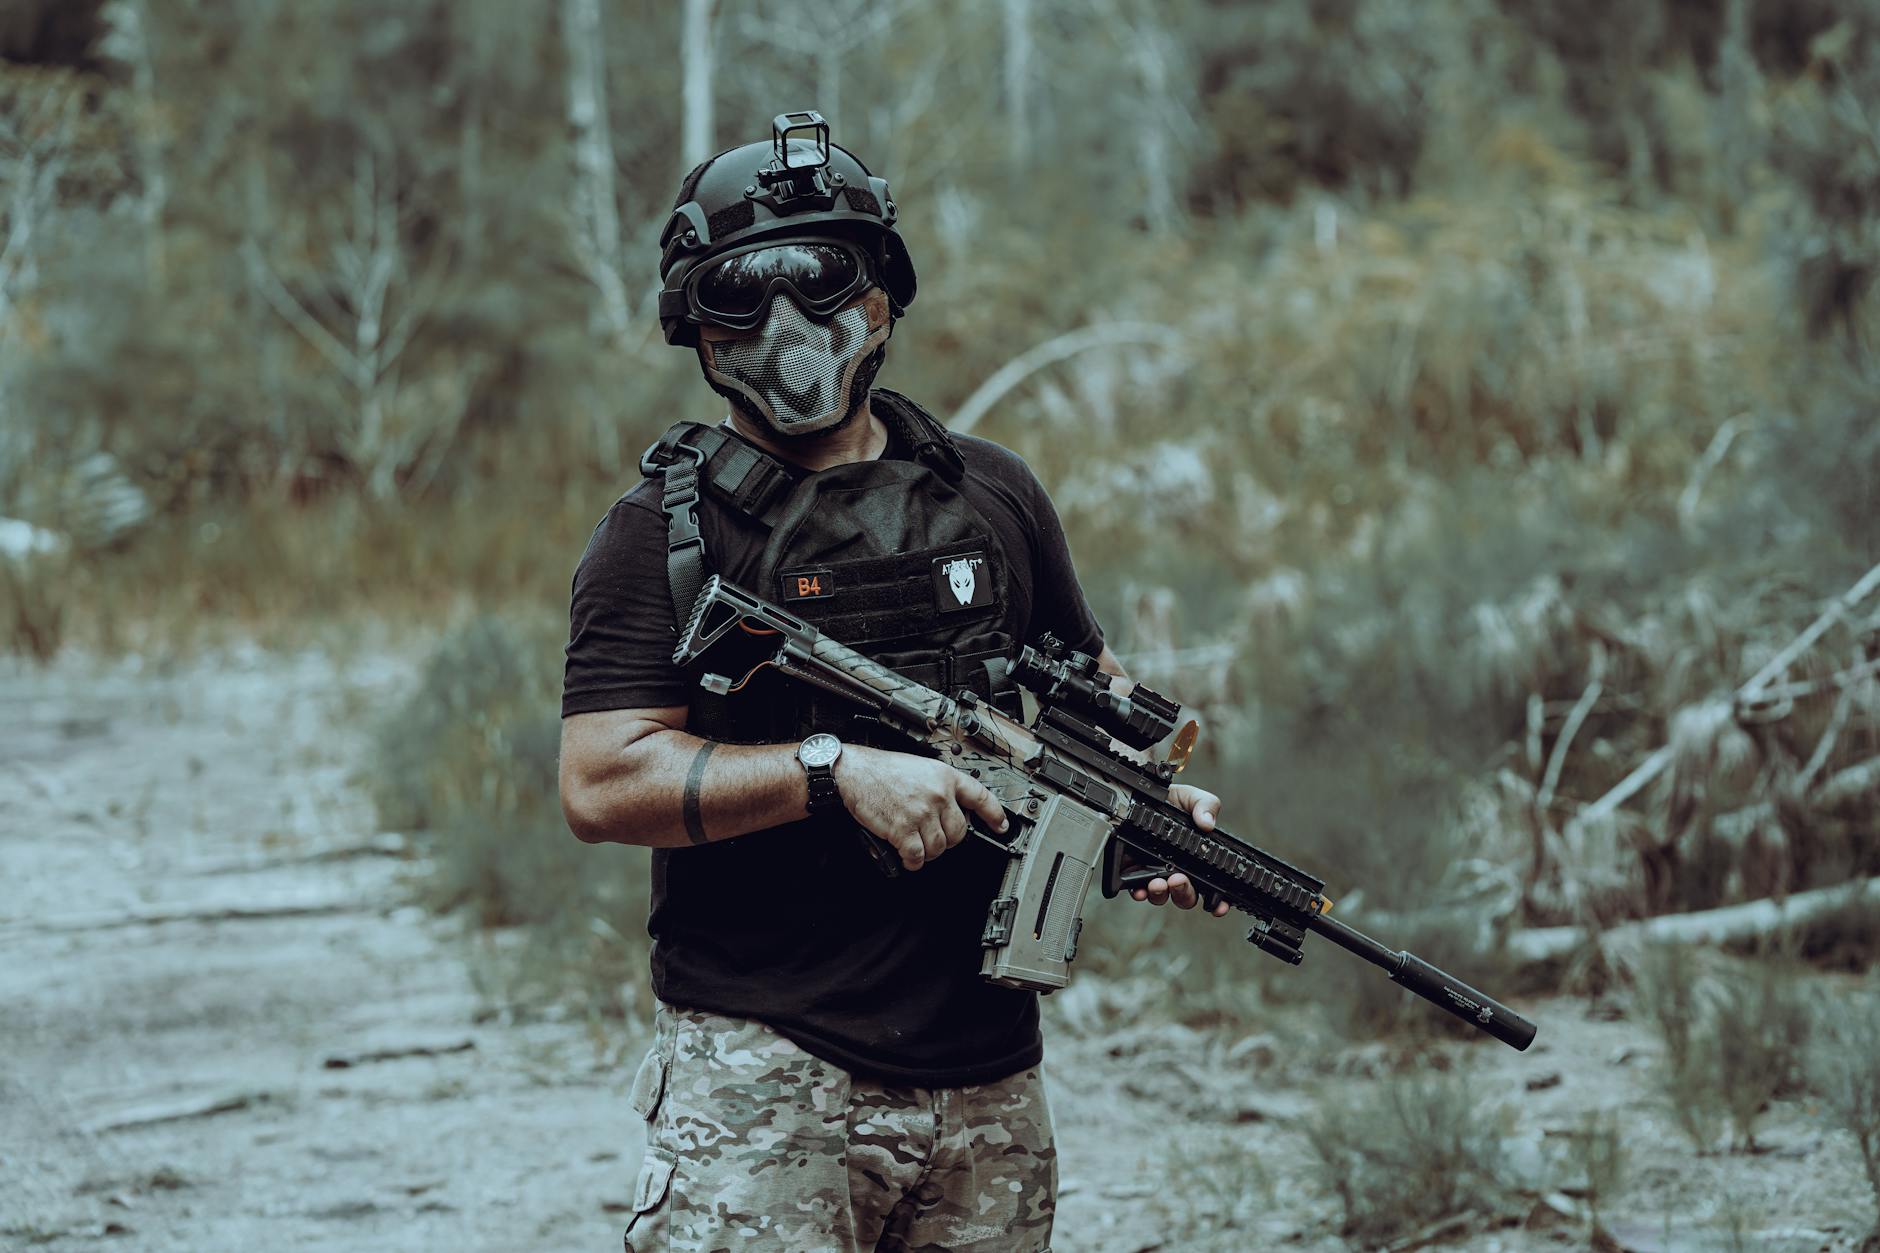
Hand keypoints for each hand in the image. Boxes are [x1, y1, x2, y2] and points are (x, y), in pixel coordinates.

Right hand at [832, 745, 1008, 871]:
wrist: (855, 771)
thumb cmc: (883, 770)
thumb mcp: (921, 768)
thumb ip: (939, 787)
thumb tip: (951, 809)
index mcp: (944, 777)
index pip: (980, 796)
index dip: (994, 814)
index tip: (1001, 826)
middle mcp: (937, 795)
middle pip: (959, 832)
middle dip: (948, 841)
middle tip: (934, 838)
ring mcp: (921, 812)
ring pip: (939, 847)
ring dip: (929, 853)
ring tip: (918, 847)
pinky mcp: (903, 828)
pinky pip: (918, 855)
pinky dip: (913, 861)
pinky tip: (908, 857)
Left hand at [1129, 783, 1231, 916]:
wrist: (1140, 794)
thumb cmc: (1171, 800)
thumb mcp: (1192, 797)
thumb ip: (1206, 805)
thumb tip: (1208, 823)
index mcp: (1197, 859)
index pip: (1212, 886)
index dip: (1218, 900)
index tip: (1220, 907)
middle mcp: (1178, 870)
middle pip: (1186, 896)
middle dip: (1184, 893)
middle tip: (1178, 879)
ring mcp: (1155, 872)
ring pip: (1162, 896)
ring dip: (1161, 894)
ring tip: (1158, 882)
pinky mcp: (1133, 871)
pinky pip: (1137, 889)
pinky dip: (1139, 892)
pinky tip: (1140, 889)